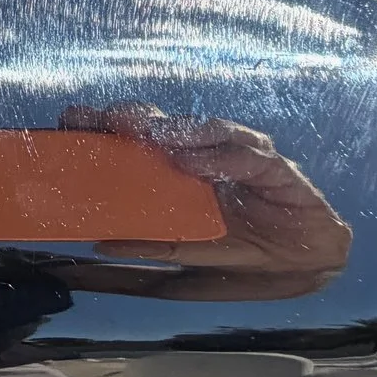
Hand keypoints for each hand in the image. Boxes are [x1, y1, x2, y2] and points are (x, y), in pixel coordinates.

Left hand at [65, 103, 350, 300]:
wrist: (306, 258)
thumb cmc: (246, 246)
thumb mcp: (191, 248)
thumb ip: (151, 242)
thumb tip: (99, 240)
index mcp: (178, 170)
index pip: (136, 140)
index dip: (104, 128)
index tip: (70, 122)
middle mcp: (204, 153)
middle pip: (161, 124)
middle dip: (130, 118)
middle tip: (103, 120)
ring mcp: (238, 153)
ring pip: (201, 129)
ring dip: (173, 130)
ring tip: (146, 136)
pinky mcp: (272, 164)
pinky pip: (244, 153)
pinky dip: (218, 155)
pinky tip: (195, 161)